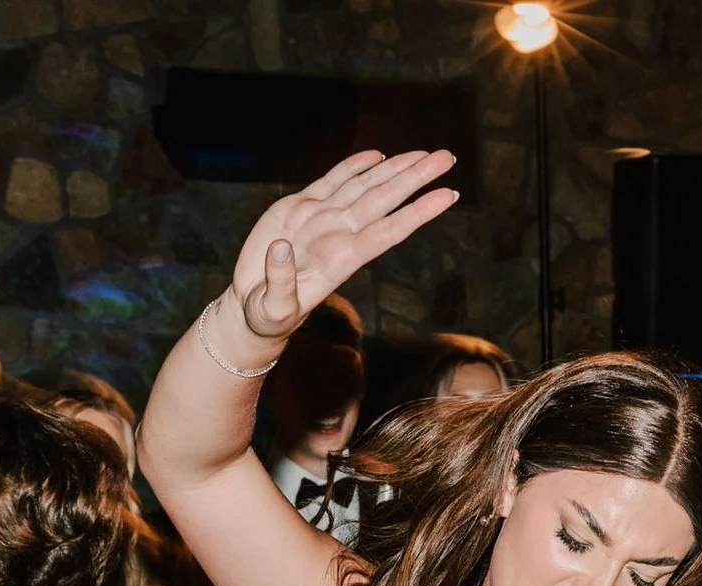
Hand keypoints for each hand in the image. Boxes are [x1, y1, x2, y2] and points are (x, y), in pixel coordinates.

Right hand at [227, 150, 458, 343]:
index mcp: (340, 260)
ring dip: (394, 168)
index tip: (448, 196)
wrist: (253, 305)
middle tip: (446, 157)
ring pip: (365, 185)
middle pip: (384, 200)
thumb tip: (280, 249)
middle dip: (416, 177)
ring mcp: (322, 218)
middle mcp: (338, 235)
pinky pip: (333, 180)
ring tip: (423, 154)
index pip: (388, 231)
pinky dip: (354, 166)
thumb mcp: (272, 310)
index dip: (418, 212)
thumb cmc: (268, 316)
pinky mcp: (300, 207)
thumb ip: (280, 283)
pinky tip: (377, 155)